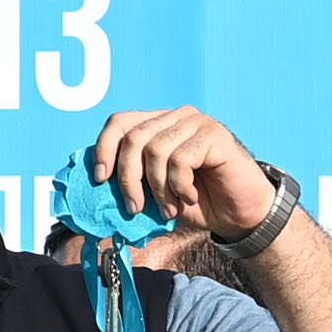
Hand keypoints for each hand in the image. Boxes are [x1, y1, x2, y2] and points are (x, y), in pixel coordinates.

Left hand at [91, 107, 279, 240]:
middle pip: (133, 138)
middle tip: (135, 208)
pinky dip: (179, 186)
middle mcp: (175, 117)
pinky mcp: (214, 135)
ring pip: (155, 150)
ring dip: (158, 189)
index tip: (100, 180)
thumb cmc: (193, 204)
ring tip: (169, 209)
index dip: (104, 149)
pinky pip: (180, 159)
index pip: (119, 122)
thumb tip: (94, 186)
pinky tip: (189, 198)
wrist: (237, 214)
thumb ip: (129, 184)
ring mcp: (196, 123)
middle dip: (128, 179)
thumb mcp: (153, 194)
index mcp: (156, 126)